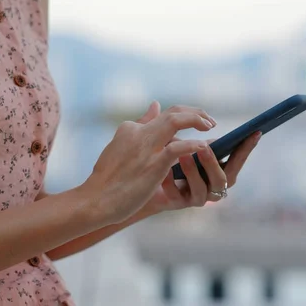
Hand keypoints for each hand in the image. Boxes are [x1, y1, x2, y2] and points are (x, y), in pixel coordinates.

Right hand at [82, 102, 216, 223]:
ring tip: (211, 128)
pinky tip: (203, 147)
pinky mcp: (153, 165)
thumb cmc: (108, 178)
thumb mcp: (121, 145)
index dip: (185, 116)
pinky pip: (178, 148)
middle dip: (196, 113)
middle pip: (174, 112)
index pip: (163, 115)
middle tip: (210, 121)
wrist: (95, 200)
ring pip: (176, 121)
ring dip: (197, 121)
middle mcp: (139, 133)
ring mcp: (146, 148)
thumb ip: (140, 125)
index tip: (197, 121)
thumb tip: (155, 104)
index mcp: (131, 128)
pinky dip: (193, 144)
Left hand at [135, 102, 259, 212]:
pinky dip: (171, 182)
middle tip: (205, 147)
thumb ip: (189, 133)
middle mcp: (212, 187)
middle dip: (214, 163)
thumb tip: (188, 112)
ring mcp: (196, 197)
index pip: (237, 160)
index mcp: (219, 172)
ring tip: (183, 156)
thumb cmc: (171, 162)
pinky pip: (176, 195)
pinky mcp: (178, 204)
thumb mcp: (182, 146)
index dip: (246, 148)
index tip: (255, 132)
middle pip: (222, 179)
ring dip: (193, 172)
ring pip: (201, 189)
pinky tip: (164, 171)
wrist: (147, 184)